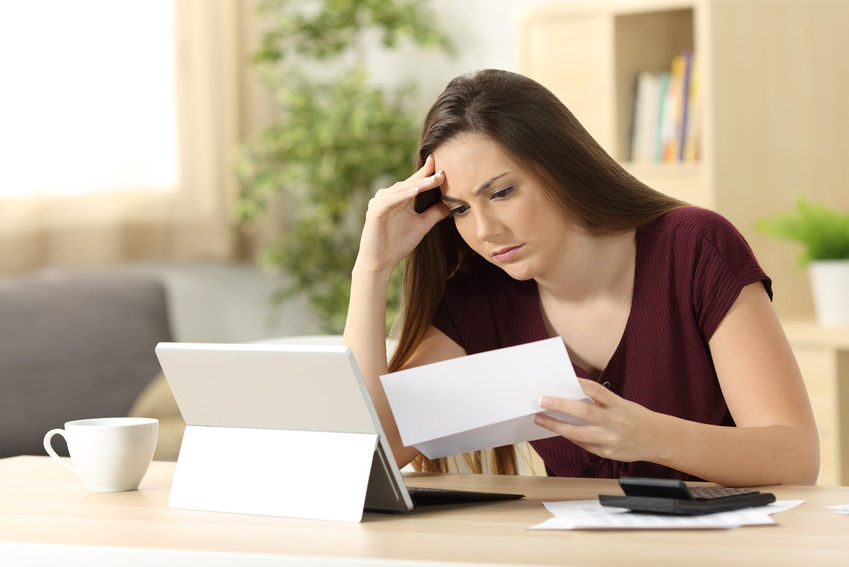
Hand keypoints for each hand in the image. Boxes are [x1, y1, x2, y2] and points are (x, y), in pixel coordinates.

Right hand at [354, 155, 449, 277]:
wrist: (381, 262)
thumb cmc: (398, 244)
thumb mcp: (421, 225)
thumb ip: (434, 214)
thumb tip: (450, 205)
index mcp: (399, 198)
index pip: (415, 182)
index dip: (427, 173)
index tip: (443, 165)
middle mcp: (388, 197)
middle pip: (409, 183)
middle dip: (426, 177)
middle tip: (442, 172)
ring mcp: (380, 203)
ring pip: (400, 189)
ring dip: (417, 184)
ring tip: (433, 180)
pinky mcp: (374, 212)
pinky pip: (389, 201)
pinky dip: (402, 195)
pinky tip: (414, 192)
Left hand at [533, 378, 664, 462]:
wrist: (659, 439)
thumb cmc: (636, 418)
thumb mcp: (621, 404)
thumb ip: (599, 402)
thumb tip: (570, 396)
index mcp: (618, 405)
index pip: (595, 390)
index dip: (577, 384)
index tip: (560, 380)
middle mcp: (614, 422)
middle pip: (583, 412)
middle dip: (559, 406)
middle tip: (541, 400)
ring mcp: (610, 439)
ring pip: (577, 434)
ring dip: (555, 425)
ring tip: (540, 418)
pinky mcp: (607, 453)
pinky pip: (583, 445)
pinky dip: (571, 437)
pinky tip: (560, 431)